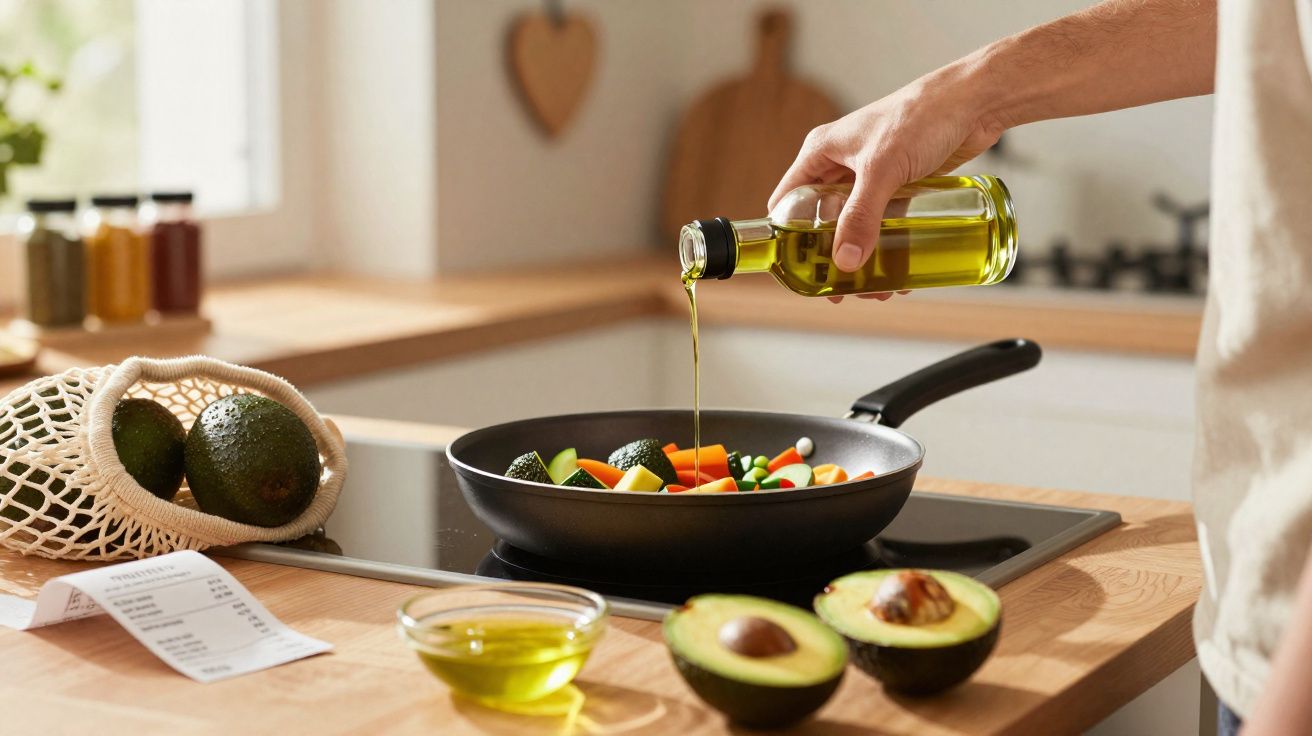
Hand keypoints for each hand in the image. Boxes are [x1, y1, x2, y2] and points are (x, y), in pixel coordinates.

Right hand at [768, 64, 1005, 280]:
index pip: (787, 201)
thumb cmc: (922, 115)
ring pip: (856, 227)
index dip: (787, 237)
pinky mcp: (899, 185)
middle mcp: (841, 165)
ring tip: (876, 288)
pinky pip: (886, 223)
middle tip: (841, 289)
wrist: (974, 102)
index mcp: (821, 153)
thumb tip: (845, 261)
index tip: (799, 270)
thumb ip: (862, 216)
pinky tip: (899, 271)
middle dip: (832, 258)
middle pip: (822, 222)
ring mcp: (871, 177)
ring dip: (863, 259)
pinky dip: (888, 247)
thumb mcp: (882, 169)